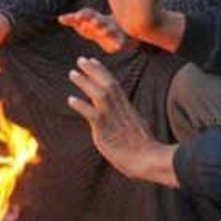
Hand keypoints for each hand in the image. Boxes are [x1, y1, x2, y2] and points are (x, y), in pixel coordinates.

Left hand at [58, 8, 130, 53]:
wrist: (115, 30)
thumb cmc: (93, 26)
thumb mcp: (82, 22)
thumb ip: (71, 20)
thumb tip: (60, 18)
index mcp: (93, 17)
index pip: (87, 13)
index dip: (82, 15)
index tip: (77, 18)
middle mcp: (103, 21)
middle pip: (99, 20)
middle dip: (96, 20)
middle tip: (93, 22)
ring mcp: (112, 29)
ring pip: (109, 29)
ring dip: (106, 30)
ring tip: (103, 32)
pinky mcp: (119, 39)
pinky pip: (119, 41)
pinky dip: (119, 43)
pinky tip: (118, 46)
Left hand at [66, 57, 179, 187]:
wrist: (149, 160)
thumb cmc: (145, 150)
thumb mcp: (139, 130)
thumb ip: (130, 122)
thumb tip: (130, 121)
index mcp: (128, 109)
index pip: (114, 85)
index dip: (103, 72)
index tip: (93, 61)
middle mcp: (121, 110)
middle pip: (108, 84)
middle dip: (94, 70)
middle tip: (81, 59)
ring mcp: (114, 119)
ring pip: (99, 94)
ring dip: (85, 83)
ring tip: (72, 73)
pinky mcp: (106, 131)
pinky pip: (93, 115)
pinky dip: (81, 105)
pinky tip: (71, 99)